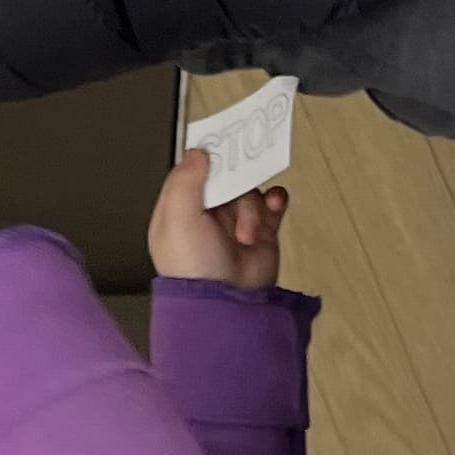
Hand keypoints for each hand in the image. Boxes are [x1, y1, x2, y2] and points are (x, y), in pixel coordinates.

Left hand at [148, 152, 288, 288]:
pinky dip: (276, 201)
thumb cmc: (194, 273)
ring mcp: (234, 225)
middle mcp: (206, 217)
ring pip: (249, 190)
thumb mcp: (178, 220)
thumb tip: (197, 153)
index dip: (206, 159)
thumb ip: (185, 182)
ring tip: (248, 230)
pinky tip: (274, 206)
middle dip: (235, 179)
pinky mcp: (260, 234)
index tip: (220, 147)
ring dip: (252, 205)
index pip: (192, 173)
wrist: (228, 307)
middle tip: (242, 174)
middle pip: (225, 177)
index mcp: (178, 213)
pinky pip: (272, 205)